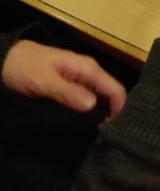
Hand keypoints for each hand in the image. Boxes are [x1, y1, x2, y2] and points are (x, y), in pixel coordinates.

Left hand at [1, 40, 126, 120]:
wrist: (8, 59)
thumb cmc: (26, 68)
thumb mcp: (43, 81)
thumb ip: (67, 92)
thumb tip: (93, 104)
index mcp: (88, 69)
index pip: (116, 89)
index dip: (117, 110)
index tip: (107, 129)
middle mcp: (90, 73)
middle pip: (111, 94)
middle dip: (109, 113)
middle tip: (98, 133)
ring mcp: (82, 78)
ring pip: (101, 97)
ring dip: (99, 113)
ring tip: (89, 130)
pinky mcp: (74, 85)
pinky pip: (89, 98)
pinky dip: (89, 110)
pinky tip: (81, 121)